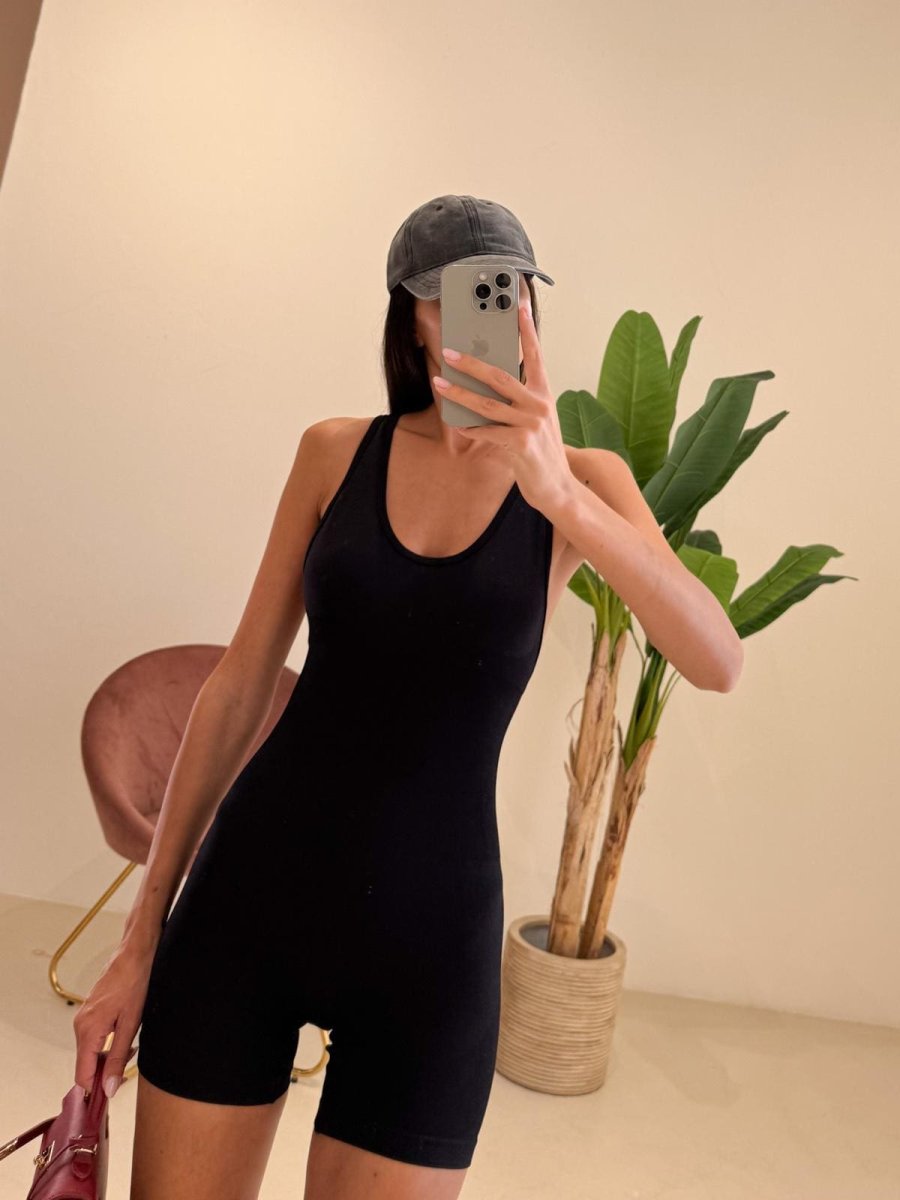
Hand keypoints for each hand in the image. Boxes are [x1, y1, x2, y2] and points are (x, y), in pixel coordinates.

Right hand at [72, 939, 152, 1099]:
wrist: (136, 952)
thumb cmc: (135, 982)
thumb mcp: (131, 1024)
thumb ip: (118, 1057)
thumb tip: (109, 1088)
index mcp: (87, 1030)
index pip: (82, 1074)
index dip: (94, 1089)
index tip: (108, 1098)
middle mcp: (80, 1025)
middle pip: (86, 1064)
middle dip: (106, 1071)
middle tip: (129, 1063)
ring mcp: (84, 1017)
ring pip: (92, 1051)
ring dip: (109, 1056)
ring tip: (131, 1045)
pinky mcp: (91, 1011)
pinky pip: (95, 1038)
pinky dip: (108, 1043)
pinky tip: (126, 1035)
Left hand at [432, 298, 571, 513]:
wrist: (557, 488)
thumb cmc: (541, 452)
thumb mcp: (536, 421)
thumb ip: (518, 401)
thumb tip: (486, 384)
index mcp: (544, 393)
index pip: (535, 355)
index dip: (526, 329)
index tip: (517, 304)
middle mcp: (539, 404)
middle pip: (500, 376)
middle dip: (471, 362)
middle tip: (449, 351)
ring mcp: (530, 424)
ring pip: (487, 403)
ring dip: (459, 393)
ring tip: (439, 384)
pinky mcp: (520, 444)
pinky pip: (486, 432)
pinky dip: (469, 428)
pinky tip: (456, 423)